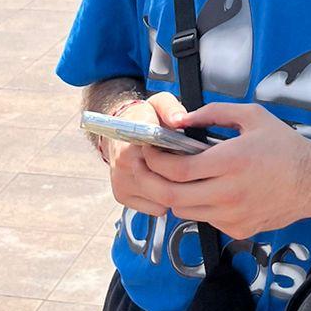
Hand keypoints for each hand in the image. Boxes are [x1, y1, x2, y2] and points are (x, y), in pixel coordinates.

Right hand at [102, 92, 189, 217]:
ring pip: (162, 200)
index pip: (164, 162)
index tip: (192, 157)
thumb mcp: (160, 102)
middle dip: (183, 182)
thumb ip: (171, 108)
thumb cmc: (145, 117)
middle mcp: (124, 163)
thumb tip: (179, 120)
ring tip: (179, 175)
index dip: (184, 163)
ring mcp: (121, 182)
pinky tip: (167, 184)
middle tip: (192, 170)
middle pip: (165, 186)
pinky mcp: (121, 196)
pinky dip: (164, 200)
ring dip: (175, 191)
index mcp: (134, 140)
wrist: (118, 130)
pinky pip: (155, 208)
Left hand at [140, 102, 310, 239]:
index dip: (155, 160)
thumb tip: (180, 119)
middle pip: (172, 197)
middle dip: (150, 182)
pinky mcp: (239, 229)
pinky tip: (206, 189)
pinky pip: (205, 219)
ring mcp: (233, 216)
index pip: (177, 170)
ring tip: (176, 177)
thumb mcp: (252, 116)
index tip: (148, 150)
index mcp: (231, 162)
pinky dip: (197, 206)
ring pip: (184, 212)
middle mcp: (229, 193)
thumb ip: (213, 112)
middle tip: (146, 168)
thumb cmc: (285, 146)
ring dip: (173, 194)